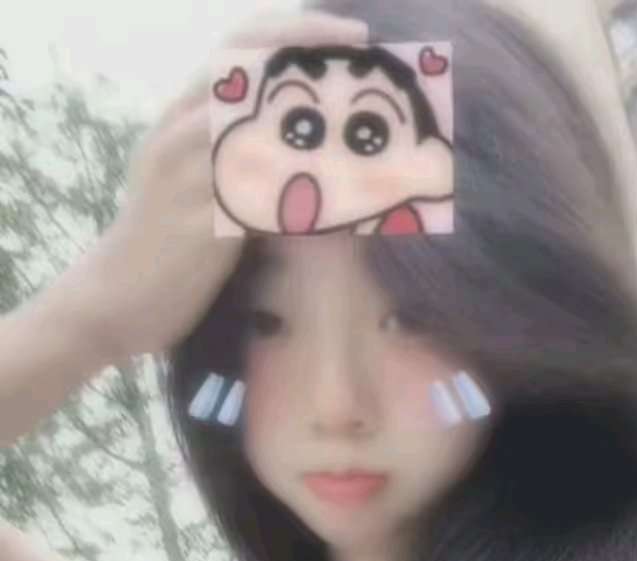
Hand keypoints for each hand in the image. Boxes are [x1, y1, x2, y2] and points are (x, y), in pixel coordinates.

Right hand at [54, 10, 368, 366]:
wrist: (117, 298)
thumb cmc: (169, 246)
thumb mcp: (202, 186)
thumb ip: (244, 160)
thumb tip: (314, 154)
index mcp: (181, 119)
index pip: (234, 48)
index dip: (292, 30)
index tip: (351, 34)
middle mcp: (177, 135)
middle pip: (242, 67)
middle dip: (306, 50)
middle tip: (363, 55)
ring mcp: (183, 177)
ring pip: (247, 125)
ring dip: (310, 122)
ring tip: (361, 121)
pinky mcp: (195, 225)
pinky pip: (251, 196)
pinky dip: (295, 193)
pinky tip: (338, 198)